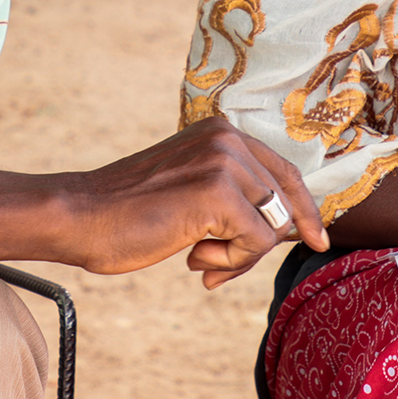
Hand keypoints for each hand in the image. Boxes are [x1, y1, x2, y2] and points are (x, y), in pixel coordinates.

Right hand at [65, 116, 329, 288]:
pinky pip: (257, 243)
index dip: (303, 211)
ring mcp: (225, 162)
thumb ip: (232, 195)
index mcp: (221, 131)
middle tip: (214, 267)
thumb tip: (290, 227)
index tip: (316, 241)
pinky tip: (192, 259)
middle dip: (256, 246)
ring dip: (239, 257)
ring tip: (197, 260)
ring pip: (273, 226)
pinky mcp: (219, 193)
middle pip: (283, 203)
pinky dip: (230, 263)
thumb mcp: (190, 190)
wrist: (80, 216)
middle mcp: (228, 138)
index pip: (283, 172)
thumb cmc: (128, 214)